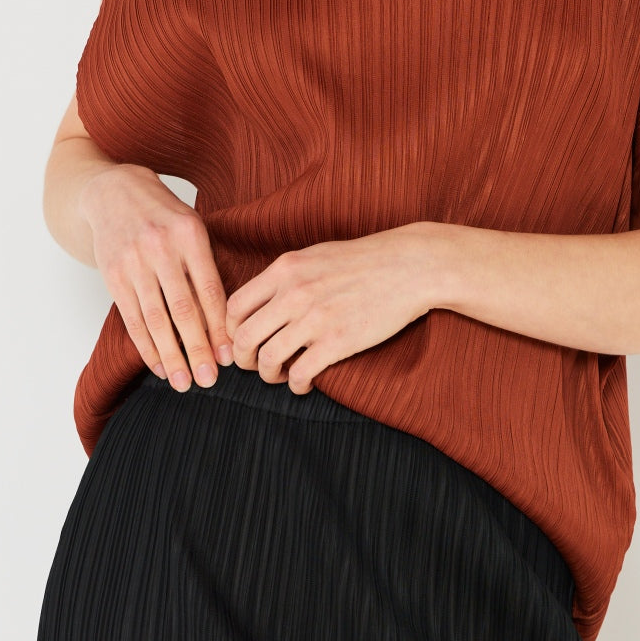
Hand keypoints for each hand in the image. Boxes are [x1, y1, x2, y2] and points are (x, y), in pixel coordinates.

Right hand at [80, 164, 233, 389]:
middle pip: (183, 310)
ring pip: (155, 320)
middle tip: (209, 380)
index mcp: (190, 235)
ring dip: (171, 355)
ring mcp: (133, 262)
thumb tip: (228, 321)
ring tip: (184, 382)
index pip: (209, 291)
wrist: (113, 191)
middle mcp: (161, 248)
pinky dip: (146, 346)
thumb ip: (207, 267)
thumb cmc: (163, 215)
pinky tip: (159, 365)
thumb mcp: (192, 228)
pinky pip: (132, 319)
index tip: (229, 357)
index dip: (220, 328)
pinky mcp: (113, 275)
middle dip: (197, 349)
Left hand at [223, 225, 432, 392]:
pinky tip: (304, 383)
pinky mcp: (337, 342)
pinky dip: (295, 385)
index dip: (230, 330)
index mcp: (284, 269)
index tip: (241, 340)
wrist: (409, 266)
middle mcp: (293, 293)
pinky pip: (299, 374)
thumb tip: (260, 300)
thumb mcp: (315, 255)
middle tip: (254, 365)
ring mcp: (314, 318)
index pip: (234, 306)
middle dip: (243, 359)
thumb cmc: (364, 260)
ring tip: (279, 375)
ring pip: (267, 359)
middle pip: (243, 336)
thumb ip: (285, 276)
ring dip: (268, 375)